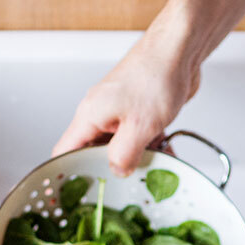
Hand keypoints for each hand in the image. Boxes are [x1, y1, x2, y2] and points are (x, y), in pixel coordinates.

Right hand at [53, 29, 200, 175]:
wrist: (180, 49)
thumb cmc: (156, 75)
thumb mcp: (140, 126)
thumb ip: (124, 155)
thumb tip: (117, 171)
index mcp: (90, 115)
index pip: (65, 152)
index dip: (64, 174)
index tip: (70, 195)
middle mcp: (100, 113)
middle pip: (94, 152)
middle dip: (110, 170)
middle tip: (125, 185)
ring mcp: (120, 111)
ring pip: (120, 146)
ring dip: (137, 158)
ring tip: (152, 169)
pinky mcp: (139, 110)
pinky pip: (139, 136)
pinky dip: (152, 147)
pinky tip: (167, 154)